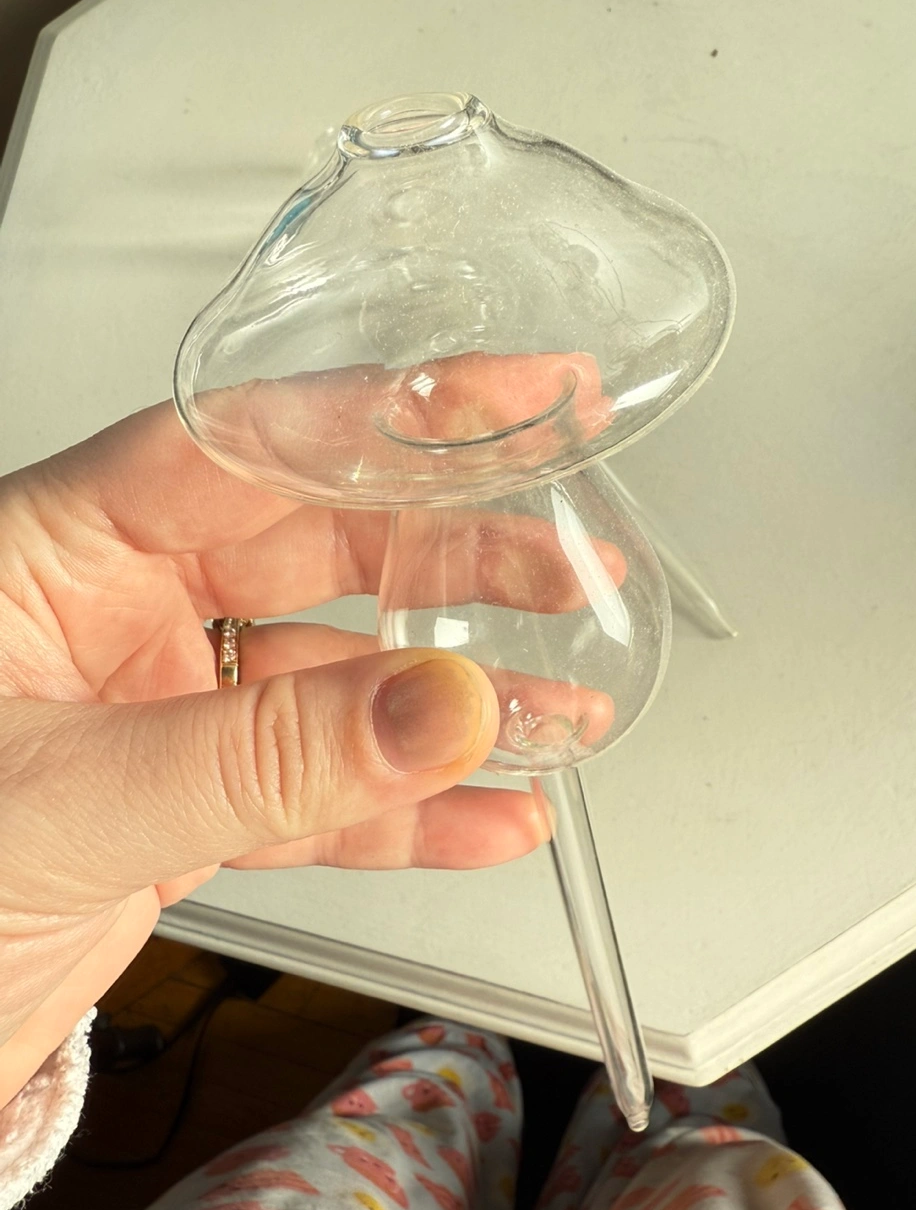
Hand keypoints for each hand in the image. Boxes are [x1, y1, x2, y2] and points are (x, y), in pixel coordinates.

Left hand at [0, 401, 554, 1107]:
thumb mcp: (65, 802)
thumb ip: (262, 758)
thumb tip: (440, 709)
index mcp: (53, 550)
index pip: (244, 444)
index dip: (387, 413)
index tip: (510, 396)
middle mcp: (113, 612)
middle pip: (319, 548)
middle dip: (456, 562)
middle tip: (569, 564)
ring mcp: (158, 707)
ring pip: (335, 679)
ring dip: (453, 704)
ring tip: (561, 712)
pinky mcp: (187, 802)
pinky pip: (320, 794)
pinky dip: (408, 811)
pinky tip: (489, 814)